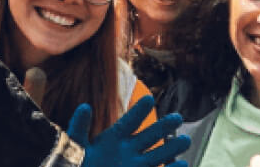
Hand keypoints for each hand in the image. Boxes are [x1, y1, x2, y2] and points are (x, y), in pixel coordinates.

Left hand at [67, 95, 190, 166]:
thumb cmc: (73, 163)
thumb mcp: (75, 145)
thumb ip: (79, 127)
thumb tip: (85, 106)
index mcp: (112, 138)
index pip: (128, 122)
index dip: (138, 111)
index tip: (149, 98)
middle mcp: (127, 151)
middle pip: (148, 136)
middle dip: (162, 127)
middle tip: (177, 116)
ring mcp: (134, 166)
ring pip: (157, 155)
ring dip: (171, 148)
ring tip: (185, 139)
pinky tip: (182, 164)